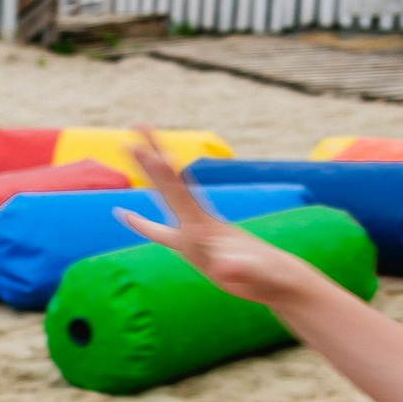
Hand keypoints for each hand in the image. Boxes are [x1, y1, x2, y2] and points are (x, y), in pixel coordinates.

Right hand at [114, 125, 302, 304]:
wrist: (278, 277)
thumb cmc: (266, 275)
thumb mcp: (252, 273)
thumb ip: (237, 268)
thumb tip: (226, 268)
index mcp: (204, 225)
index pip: (180, 192)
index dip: (164, 172)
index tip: (151, 150)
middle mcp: (197, 221)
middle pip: (169, 182)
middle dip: (152, 154)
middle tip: (137, 123)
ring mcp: (194, 231)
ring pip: (165, 196)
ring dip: (149, 172)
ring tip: (131, 147)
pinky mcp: (191, 247)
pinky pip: (159, 231)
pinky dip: (140, 223)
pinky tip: (124, 214)